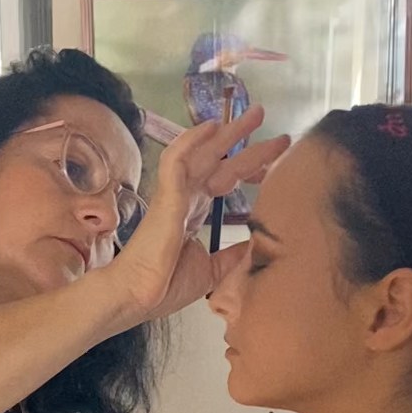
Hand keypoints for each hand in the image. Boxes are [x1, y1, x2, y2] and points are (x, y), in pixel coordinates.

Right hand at [108, 109, 289, 324]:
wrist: (137, 296)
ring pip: (203, 153)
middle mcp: (185, 199)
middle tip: (273, 126)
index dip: (249, 169)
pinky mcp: (166, 197)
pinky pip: (177, 160)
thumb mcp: (214, 270)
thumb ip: (234, 255)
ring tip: (255, 115)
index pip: (225, 181)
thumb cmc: (165, 286)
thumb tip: (261, 245)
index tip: (274, 165)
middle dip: (246, 142)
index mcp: (193, 214)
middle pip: (219, 161)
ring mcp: (174, 195)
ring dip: (229, 133)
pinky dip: (192, 140)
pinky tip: (212, 126)